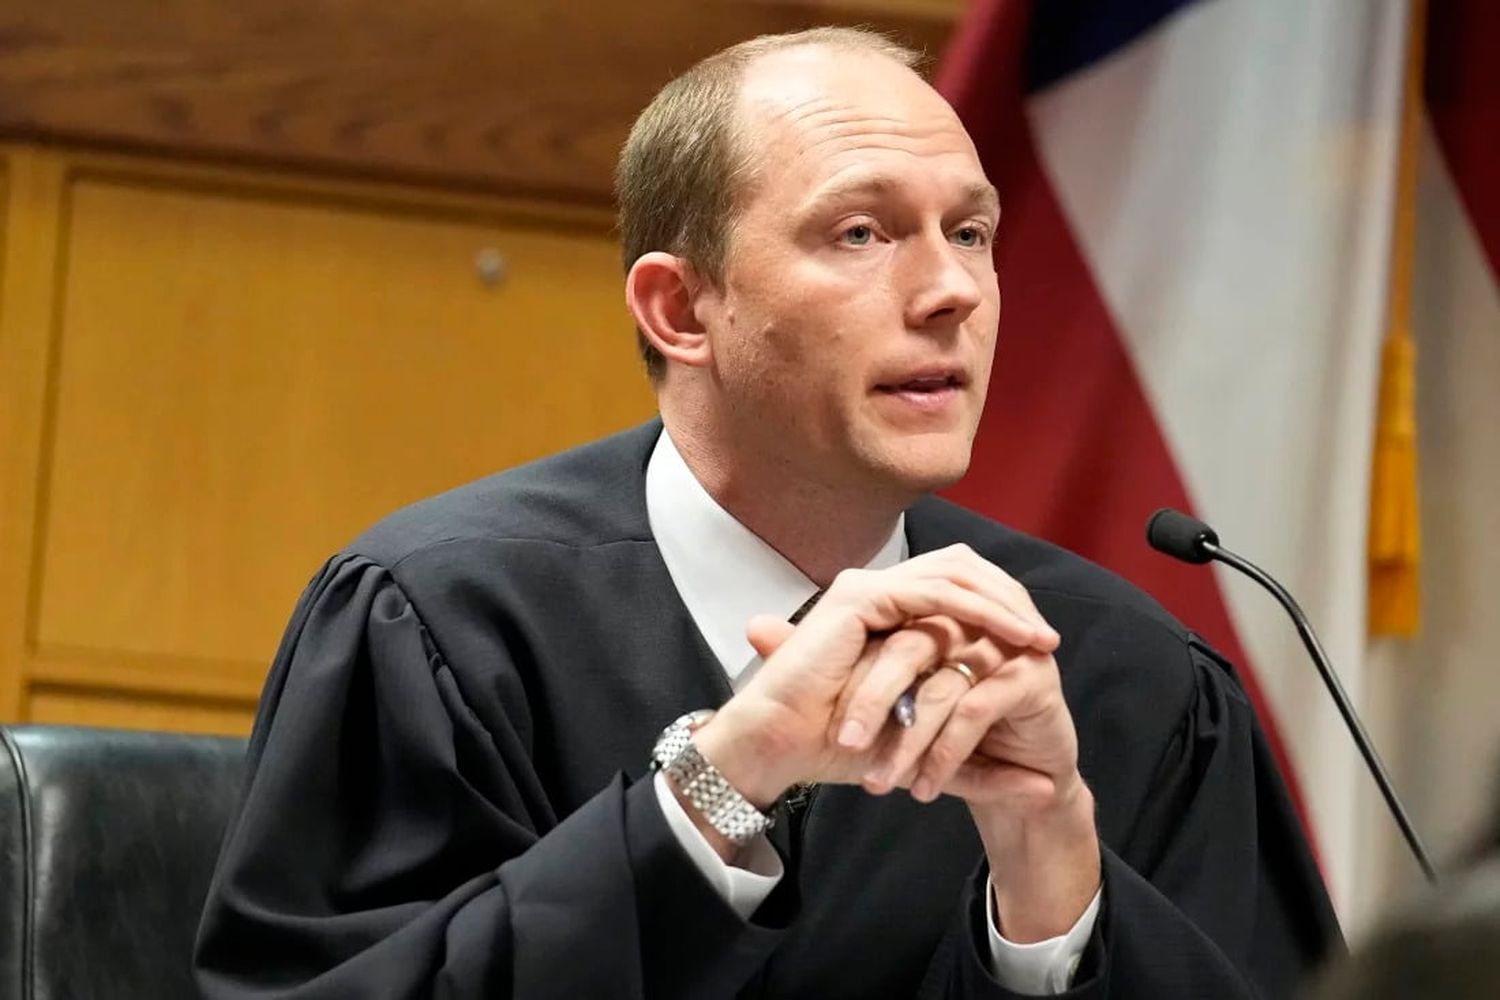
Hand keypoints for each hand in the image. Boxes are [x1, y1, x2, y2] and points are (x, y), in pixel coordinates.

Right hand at [690, 545, 1060, 808]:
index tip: (1040, 646)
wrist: (778, 745)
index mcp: (885, 611)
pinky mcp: (861, 598)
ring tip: (1041, 641)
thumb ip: (982, 762)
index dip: (1000, 609)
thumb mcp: (931, 751)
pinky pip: (936, 594)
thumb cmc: (839, 749)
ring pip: (956, 576)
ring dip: (1004, 607)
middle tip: (1049, 640)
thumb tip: (1044, 788)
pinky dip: (981, 612)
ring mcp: (868, 589)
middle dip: (1010, 601)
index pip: (955, 588)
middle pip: (961, 570)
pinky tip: (1012, 637)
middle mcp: (877, 591)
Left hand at [827, 591, 1099, 941]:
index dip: (856, 670)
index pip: (885, 621)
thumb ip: (818, 655)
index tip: (822, 717)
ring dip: (907, 739)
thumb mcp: (876, 697)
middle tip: (847, 746)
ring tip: (880, 782)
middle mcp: (969, 617)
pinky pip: (977, 708)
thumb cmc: (940, 731)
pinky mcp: (1031, 677)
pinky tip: (926, 786)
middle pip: (910, 646)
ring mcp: (1005, 643)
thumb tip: (754, 624)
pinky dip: (946, 751)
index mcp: (929, 608)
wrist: (1011, 782)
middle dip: (874, 702)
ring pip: (940, 684)